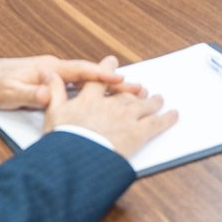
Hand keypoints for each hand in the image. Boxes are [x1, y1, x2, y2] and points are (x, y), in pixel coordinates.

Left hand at [0, 54, 141, 110]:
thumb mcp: (10, 93)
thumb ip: (30, 94)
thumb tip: (46, 95)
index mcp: (48, 68)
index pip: (81, 71)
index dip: (102, 75)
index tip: (121, 79)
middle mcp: (55, 68)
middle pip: (90, 74)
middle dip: (114, 80)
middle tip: (138, 87)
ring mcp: (54, 74)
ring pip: (87, 79)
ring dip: (107, 85)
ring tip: (129, 92)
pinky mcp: (51, 82)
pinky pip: (79, 84)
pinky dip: (94, 89)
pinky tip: (104, 96)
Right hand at [46, 73, 176, 159]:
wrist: (77, 160)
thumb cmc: (63, 140)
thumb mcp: (52, 114)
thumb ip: (53, 92)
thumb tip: (48, 73)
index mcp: (89, 99)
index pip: (99, 80)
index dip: (106, 70)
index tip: (112, 61)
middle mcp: (110, 105)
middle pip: (125, 93)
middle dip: (134, 89)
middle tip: (142, 87)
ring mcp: (126, 118)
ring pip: (143, 105)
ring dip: (152, 101)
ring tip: (159, 99)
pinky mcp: (138, 133)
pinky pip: (157, 123)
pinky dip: (167, 118)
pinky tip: (173, 115)